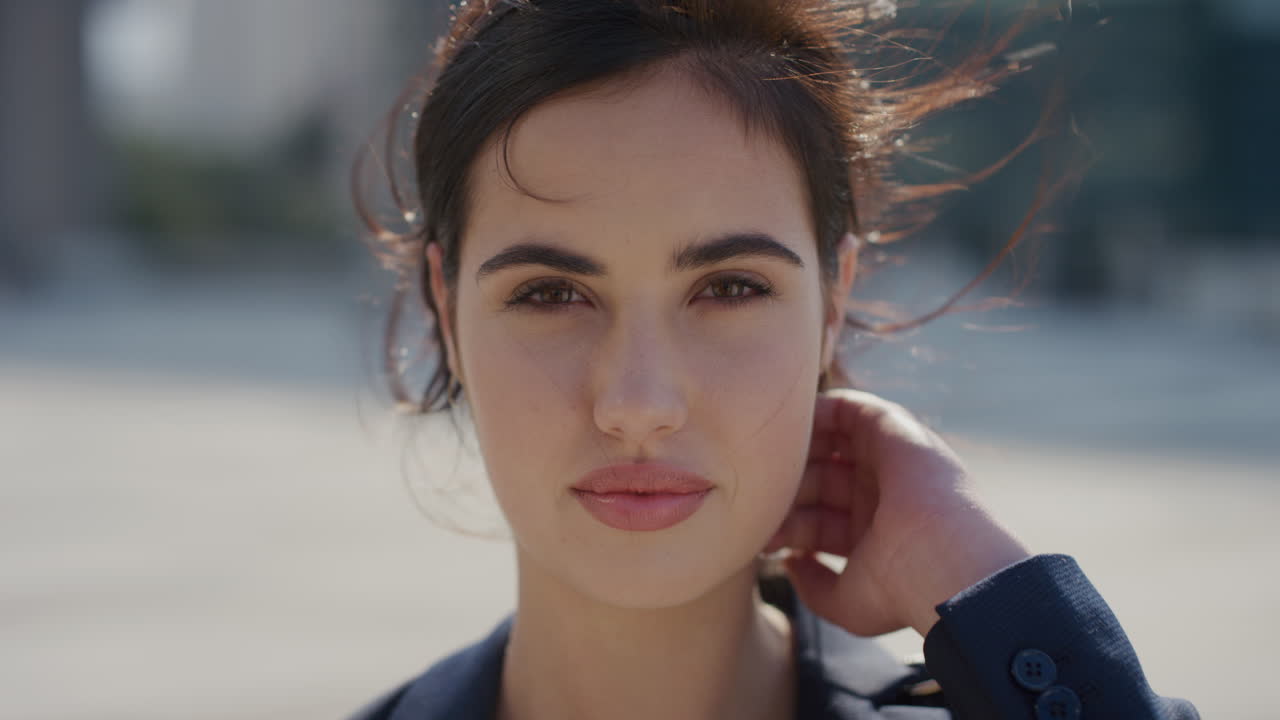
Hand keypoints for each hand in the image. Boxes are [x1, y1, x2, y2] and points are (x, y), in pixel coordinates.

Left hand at [764, 389, 1030, 636]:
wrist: (945, 561)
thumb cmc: (902, 588)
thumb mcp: (848, 603)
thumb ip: (814, 586)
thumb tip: (790, 564)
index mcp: (872, 534)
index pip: (815, 519)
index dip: (784, 525)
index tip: (756, 535)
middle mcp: (880, 495)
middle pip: (815, 481)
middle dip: (783, 490)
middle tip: (756, 501)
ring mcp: (889, 462)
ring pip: (828, 445)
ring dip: (795, 454)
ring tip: (765, 465)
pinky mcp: (896, 431)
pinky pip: (851, 408)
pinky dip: (819, 412)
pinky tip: (789, 432)